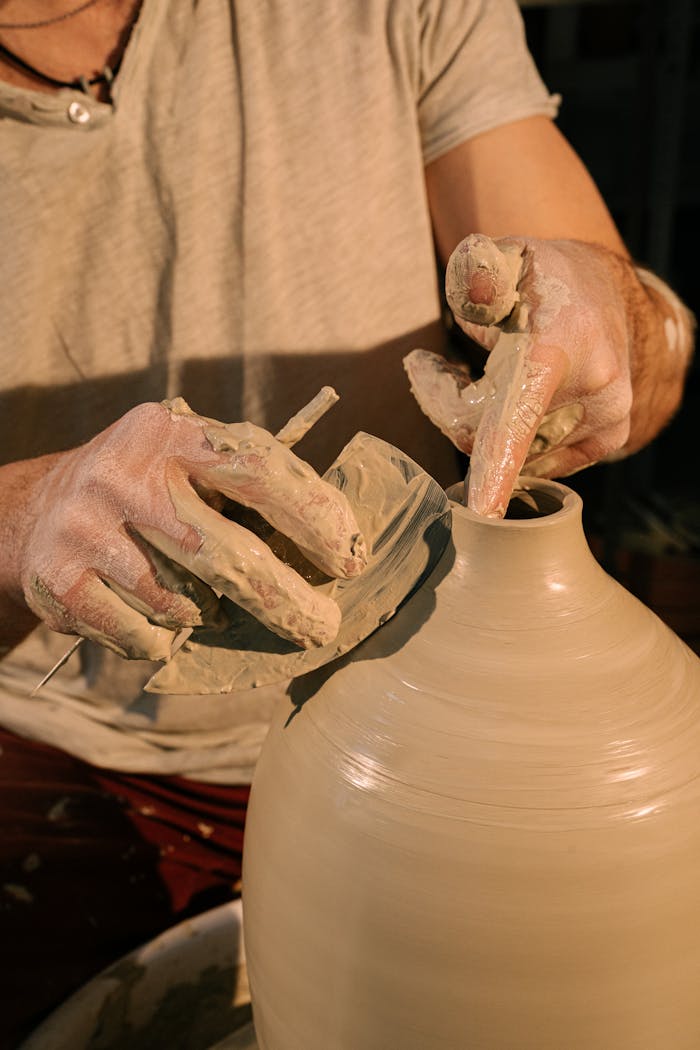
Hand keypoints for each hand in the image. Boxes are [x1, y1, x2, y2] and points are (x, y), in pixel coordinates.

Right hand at [13, 399, 365, 659]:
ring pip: (184, 604)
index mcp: (168, 432)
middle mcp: (123, 474)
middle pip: (225, 554)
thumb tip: (333, 547)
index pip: (258, 469)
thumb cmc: (142, 489)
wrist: (29, 510)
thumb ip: (243, 486)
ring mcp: (85, 528)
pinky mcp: (58, 580)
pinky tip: (161, 622)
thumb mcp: (184, 460)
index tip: (349, 559)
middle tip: (323, 627)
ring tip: (210, 604)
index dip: (313, 517)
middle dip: (285, 600)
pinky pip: (143, 636)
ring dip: (211, 615)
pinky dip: (164, 641)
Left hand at [405, 234, 633, 516]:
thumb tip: (475, 291)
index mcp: (558, 347)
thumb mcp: (499, 257)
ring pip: (512, 450)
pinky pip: (536, 461)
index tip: (482, 511)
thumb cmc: (537, 279)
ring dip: (479, 422)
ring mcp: (606, 418)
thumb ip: (477, 274)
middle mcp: (592, 387)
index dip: (497, 467)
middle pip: (491, 434)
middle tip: (430, 370)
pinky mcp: (609, 438)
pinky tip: (504, 403)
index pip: (519, 415)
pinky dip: (510, 442)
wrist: (598, 291)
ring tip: (472, 376)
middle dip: (448, 407)